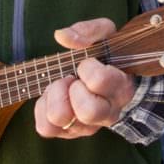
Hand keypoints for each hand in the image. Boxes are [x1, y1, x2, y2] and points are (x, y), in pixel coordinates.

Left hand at [33, 18, 136, 139]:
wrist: (107, 79)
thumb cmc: (105, 56)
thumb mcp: (104, 35)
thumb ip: (87, 31)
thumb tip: (61, 36)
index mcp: (120, 88)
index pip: (100, 81)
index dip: (87, 67)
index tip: (86, 63)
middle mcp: (107, 113)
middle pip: (87, 111)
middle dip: (71, 87)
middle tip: (72, 77)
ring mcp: (87, 126)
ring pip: (61, 119)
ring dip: (54, 96)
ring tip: (61, 85)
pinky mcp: (67, 132)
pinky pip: (45, 127)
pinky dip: (42, 108)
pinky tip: (52, 96)